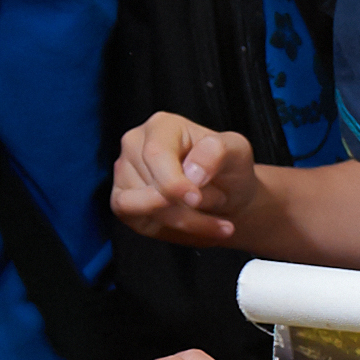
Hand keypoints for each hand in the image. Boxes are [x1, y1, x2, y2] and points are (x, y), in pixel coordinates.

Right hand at [115, 113, 263, 247]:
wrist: (228, 193)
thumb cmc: (228, 167)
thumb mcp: (237, 151)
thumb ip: (217, 152)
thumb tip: (192, 172)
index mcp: (161, 126)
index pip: (155, 155)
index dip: (173, 182)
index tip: (196, 199)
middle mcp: (134, 146)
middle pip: (152, 187)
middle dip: (190, 208)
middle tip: (220, 202)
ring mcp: (124, 174)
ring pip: (144, 209)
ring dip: (185, 222)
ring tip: (214, 219)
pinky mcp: (123, 202)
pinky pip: (139, 223)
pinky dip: (173, 232)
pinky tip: (198, 230)